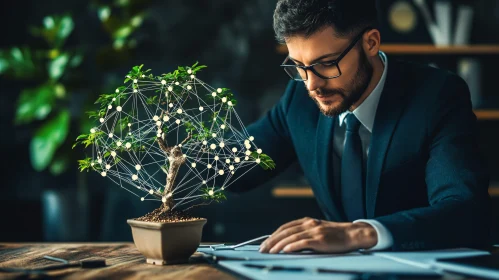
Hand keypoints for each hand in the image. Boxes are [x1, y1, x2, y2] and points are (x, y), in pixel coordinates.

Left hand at [259, 217, 376, 253]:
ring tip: (270, 252)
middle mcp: (308, 224)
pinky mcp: (320, 239)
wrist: (352, 234)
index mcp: (306, 221)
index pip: (285, 227)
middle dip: (272, 241)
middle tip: (262, 249)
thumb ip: (304, 234)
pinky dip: (292, 246)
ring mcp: (314, 231)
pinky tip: (284, 250)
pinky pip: (302, 242)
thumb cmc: (335, 236)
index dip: (273, 235)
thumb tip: (288, 243)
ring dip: (278, 245)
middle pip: (285, 232)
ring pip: (291, 237)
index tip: (265, 243)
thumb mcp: (317, 230)